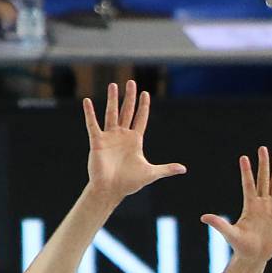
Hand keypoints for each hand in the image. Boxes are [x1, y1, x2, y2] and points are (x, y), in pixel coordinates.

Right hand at [84, 80, 186, 200]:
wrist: (111, 190)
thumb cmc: (129, 183)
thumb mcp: (151, 173)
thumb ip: (166, 169)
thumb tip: (184, 169)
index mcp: (135, 140)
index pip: (140, 118)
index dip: (143, 106)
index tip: (145, 93)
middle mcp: (122, 135)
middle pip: (127, 111)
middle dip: (129, 97)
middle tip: (131, 82)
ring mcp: (109, 137)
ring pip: (111, 113)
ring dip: (113, 99)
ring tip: (113, 85)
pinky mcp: (98, 142)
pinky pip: (92, 125)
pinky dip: (89, 113)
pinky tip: (87, 102)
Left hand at [202, 146, 271, 265]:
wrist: (255, 256)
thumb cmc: (241, 246)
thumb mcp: (230, 234)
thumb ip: (219, 224)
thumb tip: (203, 217)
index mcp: (249, 205)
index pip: (247, 184)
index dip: (246, 171)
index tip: (244, 157)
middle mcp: (261, 203)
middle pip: (263, 179)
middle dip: (263, 164)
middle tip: (262, 148)